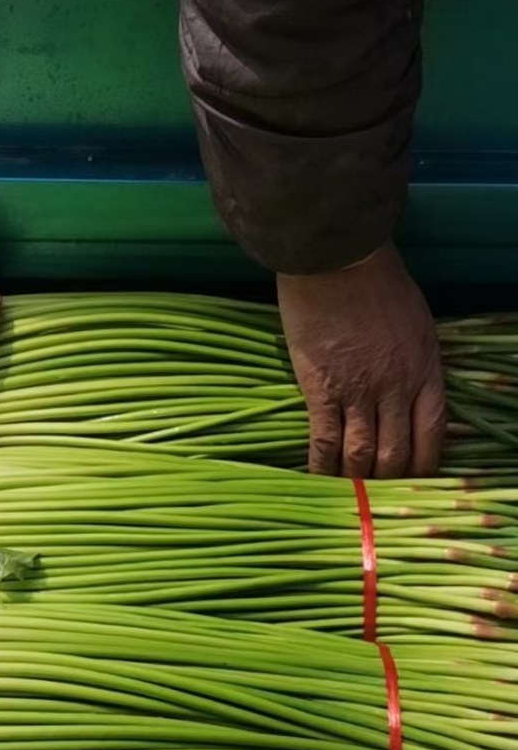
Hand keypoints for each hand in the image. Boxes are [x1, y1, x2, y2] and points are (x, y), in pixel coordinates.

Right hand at [276, 243, 444, 477]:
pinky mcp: (322, 389)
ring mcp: (359, 391)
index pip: (432, 433)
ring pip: (362, 454)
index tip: (414, 477)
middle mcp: (396, 387)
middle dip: (387, 479)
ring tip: (347, 491)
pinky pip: (324, 441)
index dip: (424, 464)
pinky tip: (318, 478)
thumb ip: (417, 360)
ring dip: (355, 479)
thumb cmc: (376, 280)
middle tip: (377, 491)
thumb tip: (412, 390)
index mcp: (425, 369)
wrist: (336, 258)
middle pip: (397, 453)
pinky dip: (322, 466)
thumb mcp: (416, 321)